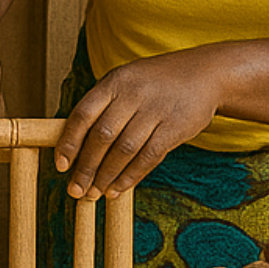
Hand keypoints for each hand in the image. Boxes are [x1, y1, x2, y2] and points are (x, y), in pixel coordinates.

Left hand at [55, 49, 219, 200]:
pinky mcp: (175, 127)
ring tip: (94, 193)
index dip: (69, 142)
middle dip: (86, 167)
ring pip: (124, 150)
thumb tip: (75, 144)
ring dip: (106, 176)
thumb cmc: (158, 82)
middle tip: (76, 189)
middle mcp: (132, 94)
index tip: (61, 165)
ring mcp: (155, 110)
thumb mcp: (128, 81)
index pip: (83, 114)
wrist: (206, 74)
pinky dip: (130, 176)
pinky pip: (148, 157)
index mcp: (115, 81)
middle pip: (102, 136)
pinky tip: (118, 189)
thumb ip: (104, 106)